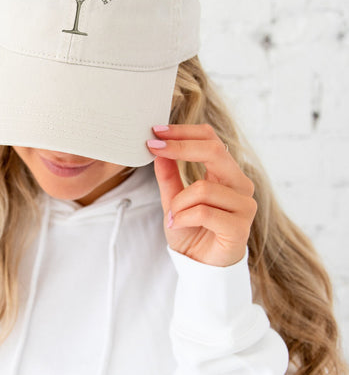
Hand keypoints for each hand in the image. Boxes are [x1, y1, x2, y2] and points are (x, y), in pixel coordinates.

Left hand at [147, 124, 256, 266]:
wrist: (200, 267)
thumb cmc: (191, 229)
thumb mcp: (173, 198)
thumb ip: (168, 174)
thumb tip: (159, 148)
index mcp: (226, 173)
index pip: (210, 139)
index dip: (184, 132)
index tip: (156, 131)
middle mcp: (240, 185)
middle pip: (214, 151)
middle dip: (180, 147)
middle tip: (154, 147)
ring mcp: (244, 206)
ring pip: (203, 187)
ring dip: (178, 203)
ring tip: (172, 216)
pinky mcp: (240, 228)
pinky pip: (205, 212)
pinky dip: (183, 217)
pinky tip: (176, 224)